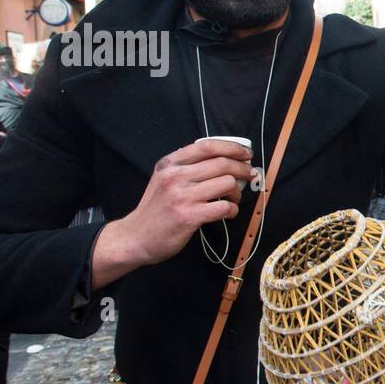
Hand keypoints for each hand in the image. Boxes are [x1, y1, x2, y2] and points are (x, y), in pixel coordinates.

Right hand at [91, 140, 254, 288]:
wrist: (135, 237)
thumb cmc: (156, 209)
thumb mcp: (164, 179)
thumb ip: (188, 167)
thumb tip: (225, 160)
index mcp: (170, 163)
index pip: (207, 146)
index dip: (232, 148)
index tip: (246, 154)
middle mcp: (175, 176)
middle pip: (222, 163)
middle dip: (242, 169)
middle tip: (249, 175)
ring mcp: (182, 196)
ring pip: (227, 183)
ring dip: (237, 192)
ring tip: (233, 199)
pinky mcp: (189, 216)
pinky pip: (224, 207)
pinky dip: (232, 210)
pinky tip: (228, 212)